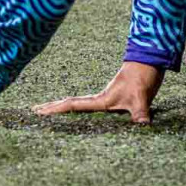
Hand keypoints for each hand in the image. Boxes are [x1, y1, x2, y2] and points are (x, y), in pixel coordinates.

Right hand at [32, 62, 162, 123]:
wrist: (152, 59)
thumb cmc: (143, 76)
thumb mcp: (141, 96)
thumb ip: (140, 112)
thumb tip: (142, 126)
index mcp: (101, 100)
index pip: (73, 105)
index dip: (54, 109)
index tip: (36, 111)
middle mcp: (101, 99)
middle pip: (71, 104)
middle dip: (53, 108)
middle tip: (34, 112)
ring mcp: (108, 98)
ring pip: (80, 105)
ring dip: (65, 108)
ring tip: (49, 112)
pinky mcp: (117, 98)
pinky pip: (93, 107)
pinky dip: (83, 110)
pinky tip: (83, 115)